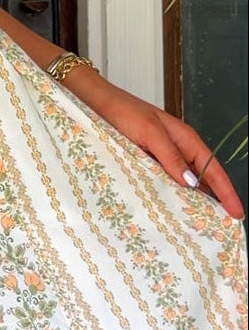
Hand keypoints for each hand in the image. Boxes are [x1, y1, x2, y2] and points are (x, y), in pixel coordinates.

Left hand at [64, 65, 244, 219]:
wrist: (95, 103)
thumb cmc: (122, 112)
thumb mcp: (149, 133)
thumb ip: (170, 156)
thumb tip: (192, 184)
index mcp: (185, 138)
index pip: (213, 169)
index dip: (226, 192)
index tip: (237, 213)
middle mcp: (177, 148)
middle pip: (203, 178)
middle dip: (214, 201)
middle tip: (219, 227)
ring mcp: (162, 156)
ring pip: (184, 182)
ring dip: (191, 201)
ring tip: (198, 225)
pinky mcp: (146, 161)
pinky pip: (164, 181)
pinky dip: (170, 195)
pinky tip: (169, 209)